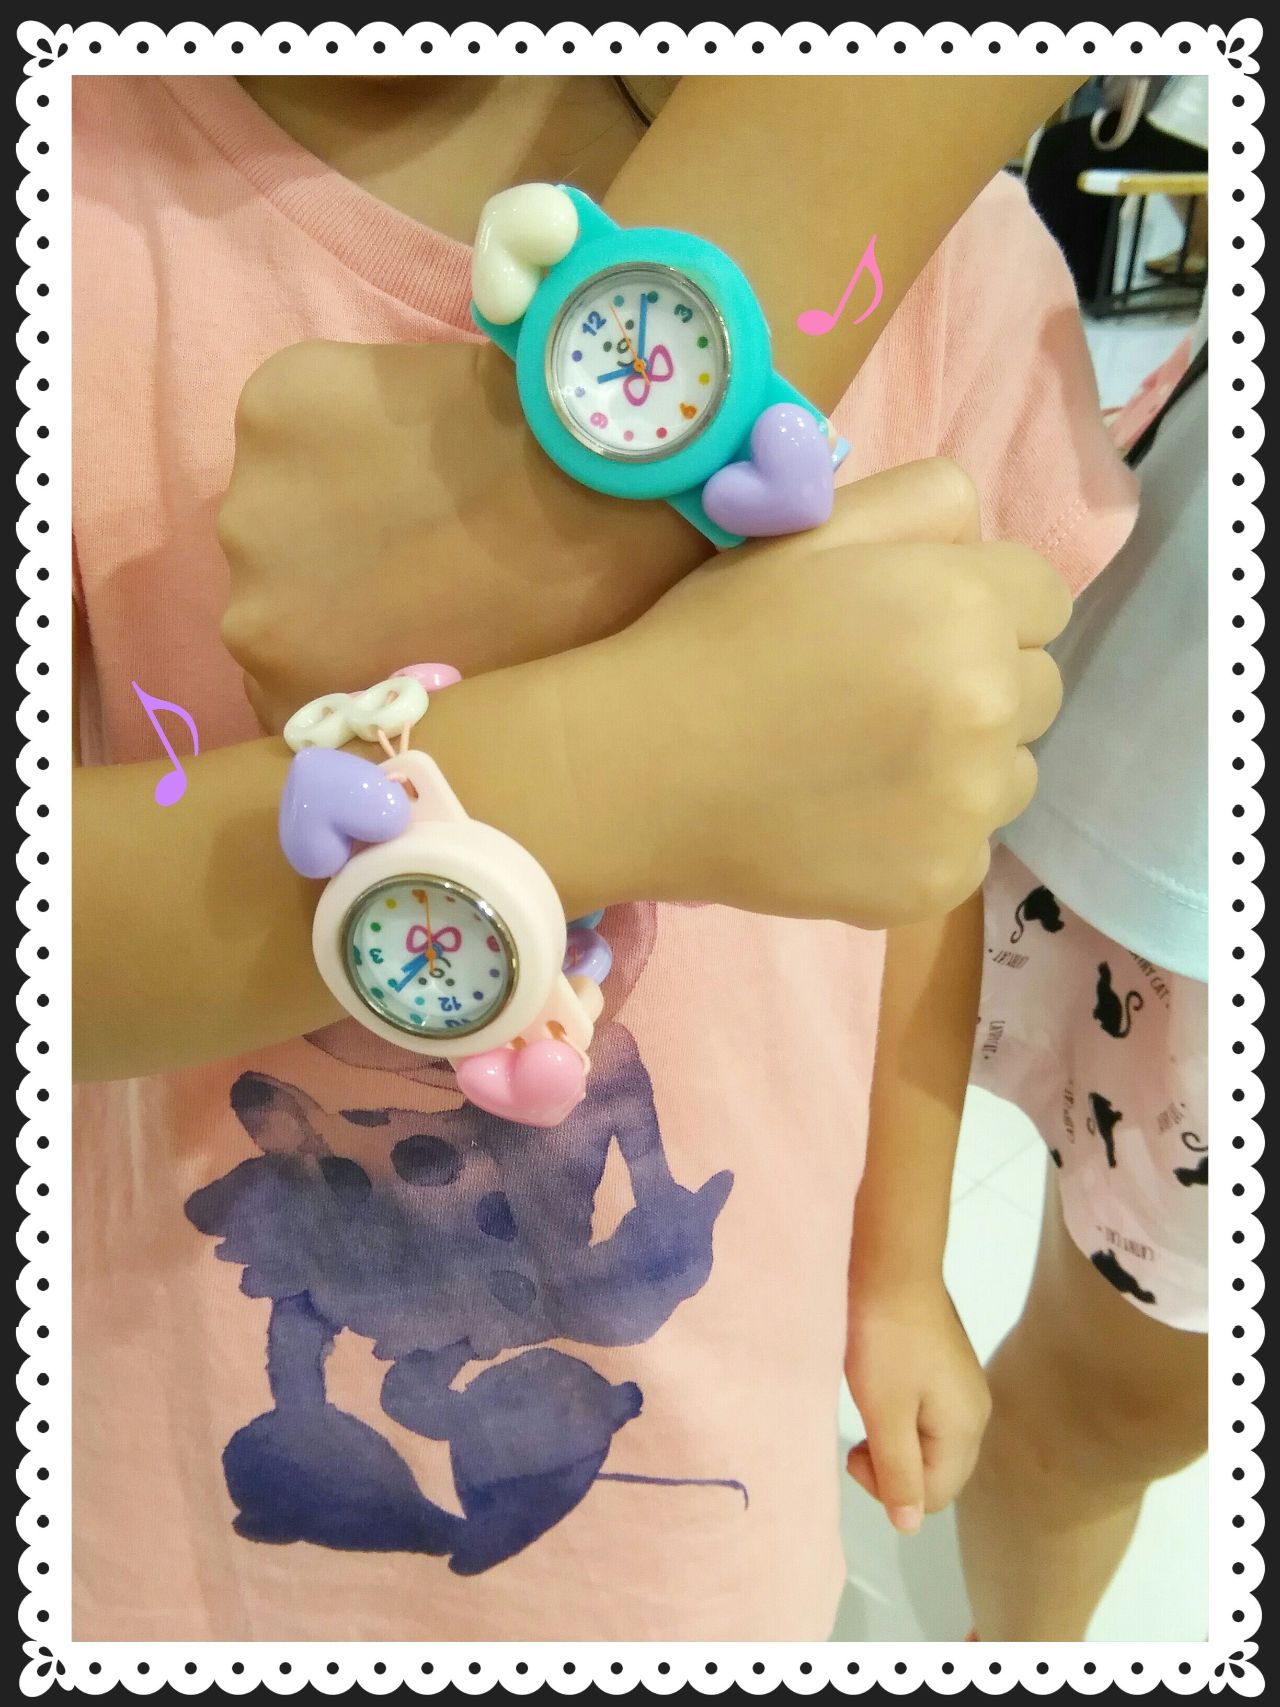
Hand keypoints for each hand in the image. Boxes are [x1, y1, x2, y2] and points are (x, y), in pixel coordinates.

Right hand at [218, 339, 704, 733]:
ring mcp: (252, 502)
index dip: (344, 637)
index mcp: (296, 694)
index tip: (393, 609)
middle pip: (276, 583)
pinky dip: (339, 410)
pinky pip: (295, 409)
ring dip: (329, 490)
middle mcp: (248, 612)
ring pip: (280, 498)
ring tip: (421, 477)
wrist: (605, 485)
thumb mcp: (464, 703)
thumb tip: (379, 686)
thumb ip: (390, 701)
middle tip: (415, 539)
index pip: (286, 675)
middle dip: (330, 566)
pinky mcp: (272, 405)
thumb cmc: (563, 614)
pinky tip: (416, 419)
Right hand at [607, 457, 1069, 926]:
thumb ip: (921, 502)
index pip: (1045, 600)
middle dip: (981, 683)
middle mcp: (987, 704)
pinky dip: (924, 836)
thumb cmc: (715, 639)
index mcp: (963, 604)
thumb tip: (983, 538)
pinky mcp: (940, 882)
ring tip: (865, 764)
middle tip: (883, 698)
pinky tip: (850, 821)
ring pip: (1011, 773)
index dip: (982, 606)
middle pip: (1039, 689)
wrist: (639, 770)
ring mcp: (969, 805)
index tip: (912, 629)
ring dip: (962, 764)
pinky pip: (968, 847)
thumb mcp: (809, 531)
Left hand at [843, 1274, 990, 1533]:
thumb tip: (910, 1526)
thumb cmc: (885, 1339)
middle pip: (938, 1472)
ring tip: (867, 1409)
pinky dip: (901, 1416)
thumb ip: (899, 1472)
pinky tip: (879, 1390)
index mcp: (966, 1428)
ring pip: (931, 1442)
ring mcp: (964, 1386)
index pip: (934, 1495)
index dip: (890, 1488)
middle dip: (895, 1468)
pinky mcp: (948, 1366)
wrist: (892, 1264)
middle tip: (858, 1437)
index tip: (855, 1452)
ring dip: (895, 1440)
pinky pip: (928, 1414)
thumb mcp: (886, 1412)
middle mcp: (975, 1411)